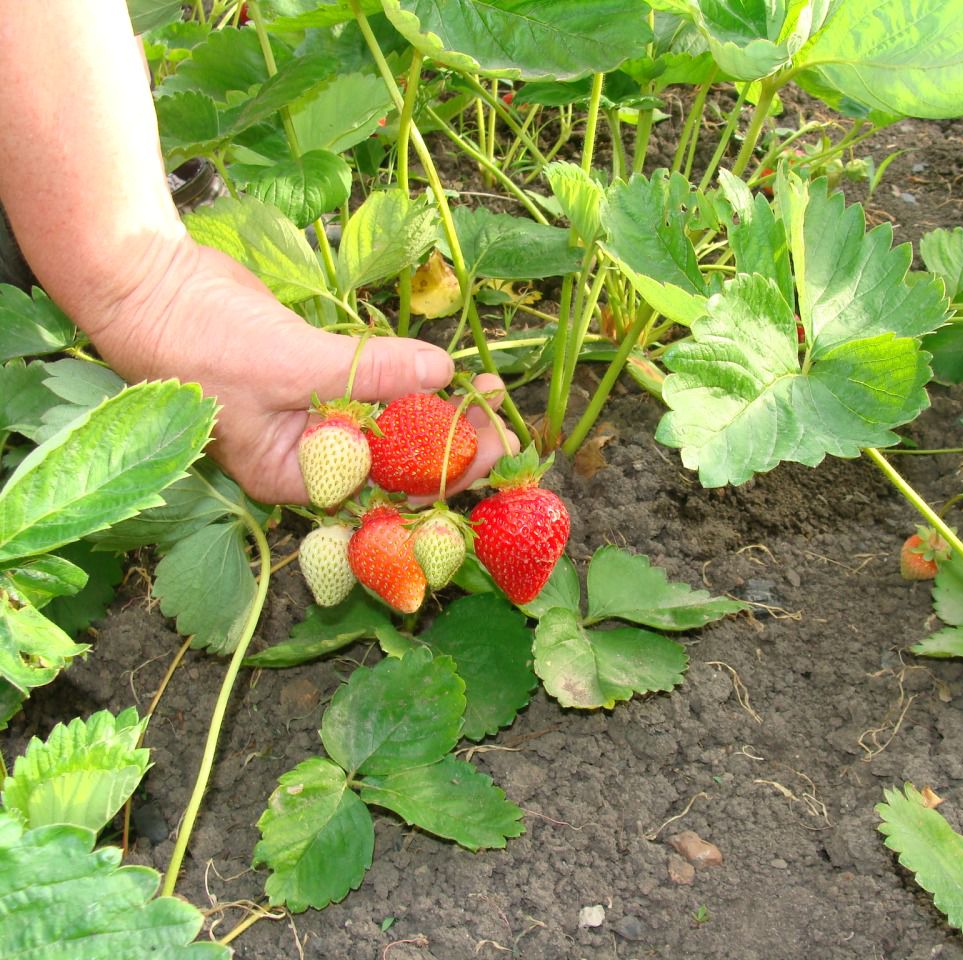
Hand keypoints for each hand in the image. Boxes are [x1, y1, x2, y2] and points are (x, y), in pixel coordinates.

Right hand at [86, 236, 515, 503]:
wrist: (144, 282)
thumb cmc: (197, 341)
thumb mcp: (289, 362)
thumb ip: (369, 372)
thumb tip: (442, 373)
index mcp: (296, 476)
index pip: (386, 489)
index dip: (445, 470)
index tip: (493, 444)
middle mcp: (311, 457)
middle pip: (397, 464)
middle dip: (452, 444)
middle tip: (503, 416)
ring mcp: (315, 416)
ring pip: (392, 425)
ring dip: (439, 410)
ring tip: (488, 389)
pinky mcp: (319, 377)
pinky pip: (376, 388)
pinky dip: (410, 381)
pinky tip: (448, 372)